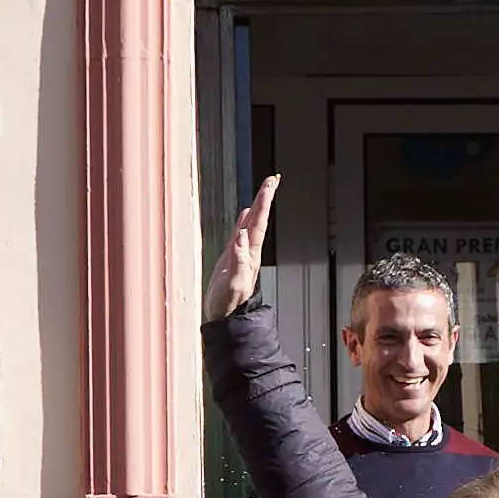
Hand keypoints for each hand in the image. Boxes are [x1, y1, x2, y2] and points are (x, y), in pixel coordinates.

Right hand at [207, 174, 277, 323]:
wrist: (225, 318)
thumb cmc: (228, 305)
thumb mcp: (233, 283)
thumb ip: (238, 260)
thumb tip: (241, 235)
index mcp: (250, 255)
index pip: (259, 223)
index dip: (264, 202)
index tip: (270, 183)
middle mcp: (249, 251)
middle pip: (259, 220)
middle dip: (265, 198)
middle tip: (273, 179)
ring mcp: (242, 254)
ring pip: (252, 224)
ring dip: (258, 207)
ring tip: (264, 190)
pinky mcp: (232, 258)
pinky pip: (240, 234)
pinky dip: (244, 221)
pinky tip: (245, 214)